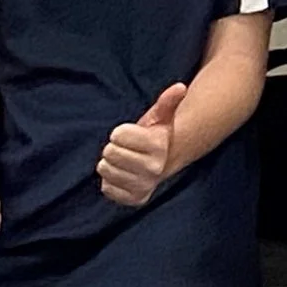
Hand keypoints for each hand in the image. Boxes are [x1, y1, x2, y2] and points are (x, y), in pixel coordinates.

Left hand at [98, 83, 185, 207]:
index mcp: (158, 145)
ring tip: (125, 161)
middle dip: (113, 148)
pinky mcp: (135, 199)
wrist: (164, 162)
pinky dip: (110, 181)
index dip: (120, 132)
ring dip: (110, 164)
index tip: (129, 134)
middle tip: (126, 149)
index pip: (117, 135)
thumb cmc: (157, 135)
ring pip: (105, 171)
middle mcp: (154, 168)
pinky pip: (106, 188)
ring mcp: (144, 186)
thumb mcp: (161, 116)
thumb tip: (181, 87)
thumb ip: (168, 101)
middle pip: (109, 153)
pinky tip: (123, 175)